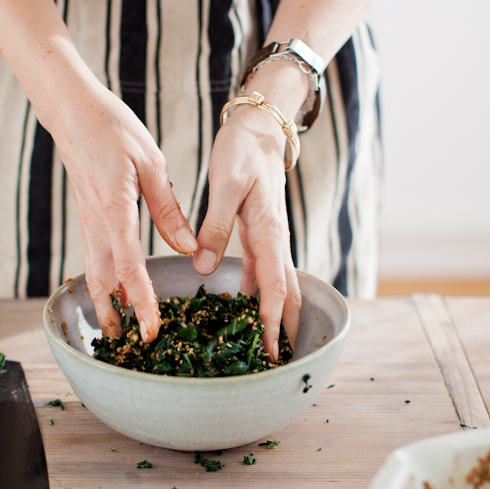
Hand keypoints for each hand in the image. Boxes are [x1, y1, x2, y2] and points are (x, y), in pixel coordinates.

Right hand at [50, 79, 196, 341]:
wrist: (74, 111)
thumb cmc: (113, 129)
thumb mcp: (151, 164)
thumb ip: (168, 209)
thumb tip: (186, 246)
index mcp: (114, 209)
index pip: (129, 267)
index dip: (141, 301)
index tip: (151, 329)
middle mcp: (96, 222)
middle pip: (103, 280)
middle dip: (115, 315)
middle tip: (130, 347)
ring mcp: (87, 220)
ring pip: (94, 271)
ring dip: (105, 302)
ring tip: (117, 328)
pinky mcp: (87, 215)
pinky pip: (94, 254)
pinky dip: (103, 279)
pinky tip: (114, 287)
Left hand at [192, 77, 302, 358]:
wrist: (257, 128)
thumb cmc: (242, 152)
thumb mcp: (226, 186)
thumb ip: (215, 227)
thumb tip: (203, 267)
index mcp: (270, 232)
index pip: (276, 287)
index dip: (273, 322)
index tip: (272, 353)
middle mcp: (274, 238)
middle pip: (285, 291)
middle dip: (283, 326)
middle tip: (276, 360)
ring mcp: (268, 236)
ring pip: (276, 282)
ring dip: (272, 312)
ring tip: (262, 341)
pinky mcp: (258, 230)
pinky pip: (263, 268)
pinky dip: (260, 291)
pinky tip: (244, 303)